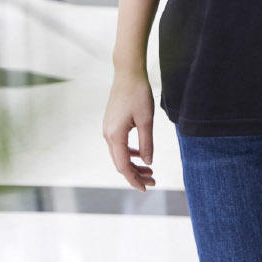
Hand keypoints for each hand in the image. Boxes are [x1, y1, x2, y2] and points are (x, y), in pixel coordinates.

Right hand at [102, 71, 155, 190]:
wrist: (127, 73)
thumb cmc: (138, 93)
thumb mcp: (147, 120)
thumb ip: (147, 143)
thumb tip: (148, 162)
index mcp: (115, 135)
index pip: (123, 166)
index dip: (134, 179)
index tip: (146, 188)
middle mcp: (108, 134)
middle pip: (120, 163)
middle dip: (136, 174)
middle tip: (153, 180)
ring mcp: (108, 129)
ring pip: (120, 155)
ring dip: (134, 165)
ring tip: (150, 170)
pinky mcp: (111, 124)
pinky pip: (119, 145)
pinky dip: (130, 153)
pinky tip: (141, 155)